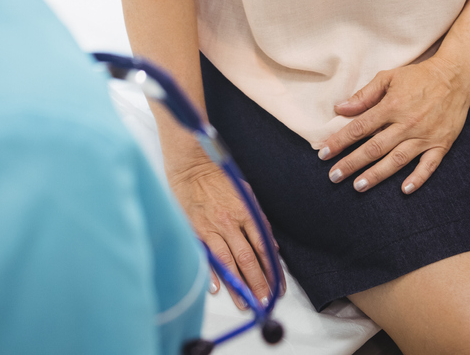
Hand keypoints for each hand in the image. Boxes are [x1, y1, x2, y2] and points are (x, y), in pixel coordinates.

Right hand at [167, 158, 280, 308]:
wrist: (191, 166)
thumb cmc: (219, 179)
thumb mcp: (246, 193)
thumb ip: (258, 220)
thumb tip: (271, 246)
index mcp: (245, 211)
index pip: (263, 246)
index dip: (272, 268)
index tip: (278, 286)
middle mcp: (229, 221)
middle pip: (247, 258)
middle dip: (258, 283)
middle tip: (265, 301)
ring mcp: (210, 227)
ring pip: (227, 262)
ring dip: (238, 285)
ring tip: (246, 303)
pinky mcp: (194, 230)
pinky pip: (204, 256)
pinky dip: (211, 273)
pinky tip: (217, 289)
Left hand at [317, 56, 469, 194]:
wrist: (455, 76)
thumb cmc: (418, 76)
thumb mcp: (389, 77)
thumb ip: (365, 95)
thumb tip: (340, 108)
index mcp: (391, 106)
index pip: (359, 127)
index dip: (340, 141)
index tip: (323, 153)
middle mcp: (406, 124)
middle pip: (374, 148)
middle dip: (351, 163)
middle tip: (334, 176)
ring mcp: (424, 136)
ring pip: (396, 160)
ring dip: (376, 175)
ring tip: (358, 186)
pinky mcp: (441, 144)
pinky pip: (428, 166)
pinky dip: (417, 179)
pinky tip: (404, 190)